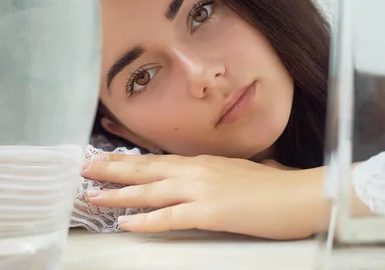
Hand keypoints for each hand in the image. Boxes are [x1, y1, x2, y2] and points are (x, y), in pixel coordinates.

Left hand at [81, 154, 328, 239]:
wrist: (299, 195)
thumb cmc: (275, 187)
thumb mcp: (241, 173)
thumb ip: (221, 174)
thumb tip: (215, 178)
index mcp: (204, 162)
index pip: (158, 160)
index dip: (129, 161)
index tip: (106, 160)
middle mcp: (198, 170)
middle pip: (147, 168)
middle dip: (113, 169)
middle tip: (85, 169)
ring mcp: (203, 189)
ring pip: (151, 190)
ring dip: (119, 194)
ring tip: (93, 196)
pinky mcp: (211, 211)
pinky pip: (170, 217)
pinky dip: (146, 221)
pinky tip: (127, 224)